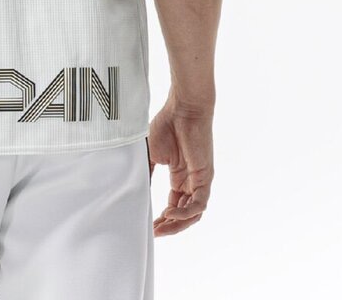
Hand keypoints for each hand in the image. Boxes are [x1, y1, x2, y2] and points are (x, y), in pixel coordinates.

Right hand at [147, 98, 213, 235]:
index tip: (149, 226)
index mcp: (179, 176)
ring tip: (161, 228)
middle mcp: (190, 181)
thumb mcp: (151, 153)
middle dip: (169, 226)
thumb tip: (136, 190)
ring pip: (193, 213)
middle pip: (184, 213)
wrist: (183, 108)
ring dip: (178, 224)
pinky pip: (198, 203)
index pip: (173, 204)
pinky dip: (185, 212)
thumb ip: (147, 173)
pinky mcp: (205, 177)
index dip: (162, 218)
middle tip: (154, 233)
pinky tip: (170, 213)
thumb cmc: (167, 125)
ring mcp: (199, 180)